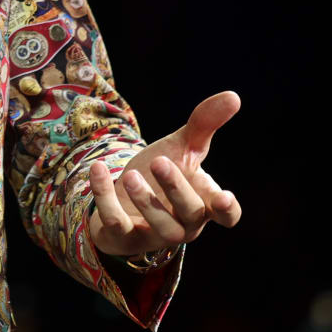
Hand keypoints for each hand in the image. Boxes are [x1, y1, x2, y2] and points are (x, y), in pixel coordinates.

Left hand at [87, 90, 243, 256]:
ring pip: (159, 228)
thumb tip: (233, 96)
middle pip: (190, 214)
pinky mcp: (124, 235)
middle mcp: (185, 224)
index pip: (227, 215)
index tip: (223, 197)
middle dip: (175, 189)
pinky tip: (98, 168)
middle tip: (158, 161)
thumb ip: (204, 124)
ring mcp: (155, 234)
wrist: (123, 193)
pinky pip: (116, 222)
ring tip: (130, 175)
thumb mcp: (182, 147)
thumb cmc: (161, 172)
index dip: (227, 210)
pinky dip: (105, 195)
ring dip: (145, 201)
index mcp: (204, 202)